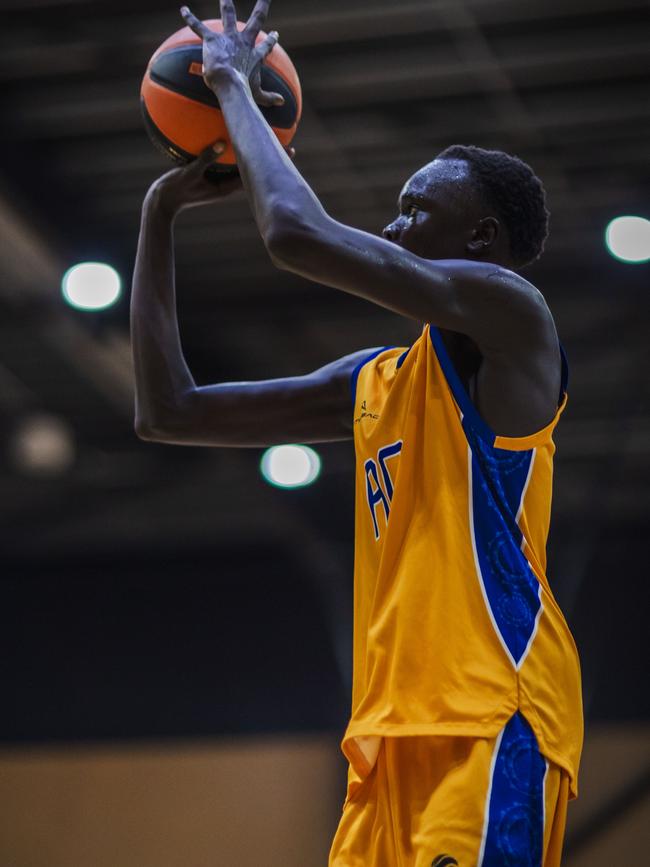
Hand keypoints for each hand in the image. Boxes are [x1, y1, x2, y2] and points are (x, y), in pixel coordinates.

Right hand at [146, 141, 295, 217]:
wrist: (162, 202)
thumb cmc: (175, 189)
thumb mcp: (190, 173)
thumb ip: (206, 158)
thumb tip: (223, 143)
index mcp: (226, 189)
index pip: (255, 175)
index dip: (272, 163)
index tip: (290, 151)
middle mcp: (227, 186)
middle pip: (253, 171)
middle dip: (270, 160)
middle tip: (290, 147)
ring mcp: (221, 183)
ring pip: (243, 168)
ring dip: (256, 156)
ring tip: (271, 143)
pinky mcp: (213, 178)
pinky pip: (229, 164)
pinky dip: (237, 153)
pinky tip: (238, 140)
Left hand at [180, 1, 283, 106]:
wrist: (230, 84)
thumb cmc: (244, 91)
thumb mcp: (258, 95)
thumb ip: (270, 98)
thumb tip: (282, 102)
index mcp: (254, 56)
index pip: (266, 46)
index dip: (271, 40)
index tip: (275, 34)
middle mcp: (244, 42)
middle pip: (256, 21)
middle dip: (261, 7)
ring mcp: (228, 39)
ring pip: (228, 15)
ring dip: (226, 3)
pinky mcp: (212, 40)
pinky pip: (199, 27)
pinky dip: (190, 19)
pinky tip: (183, 10)